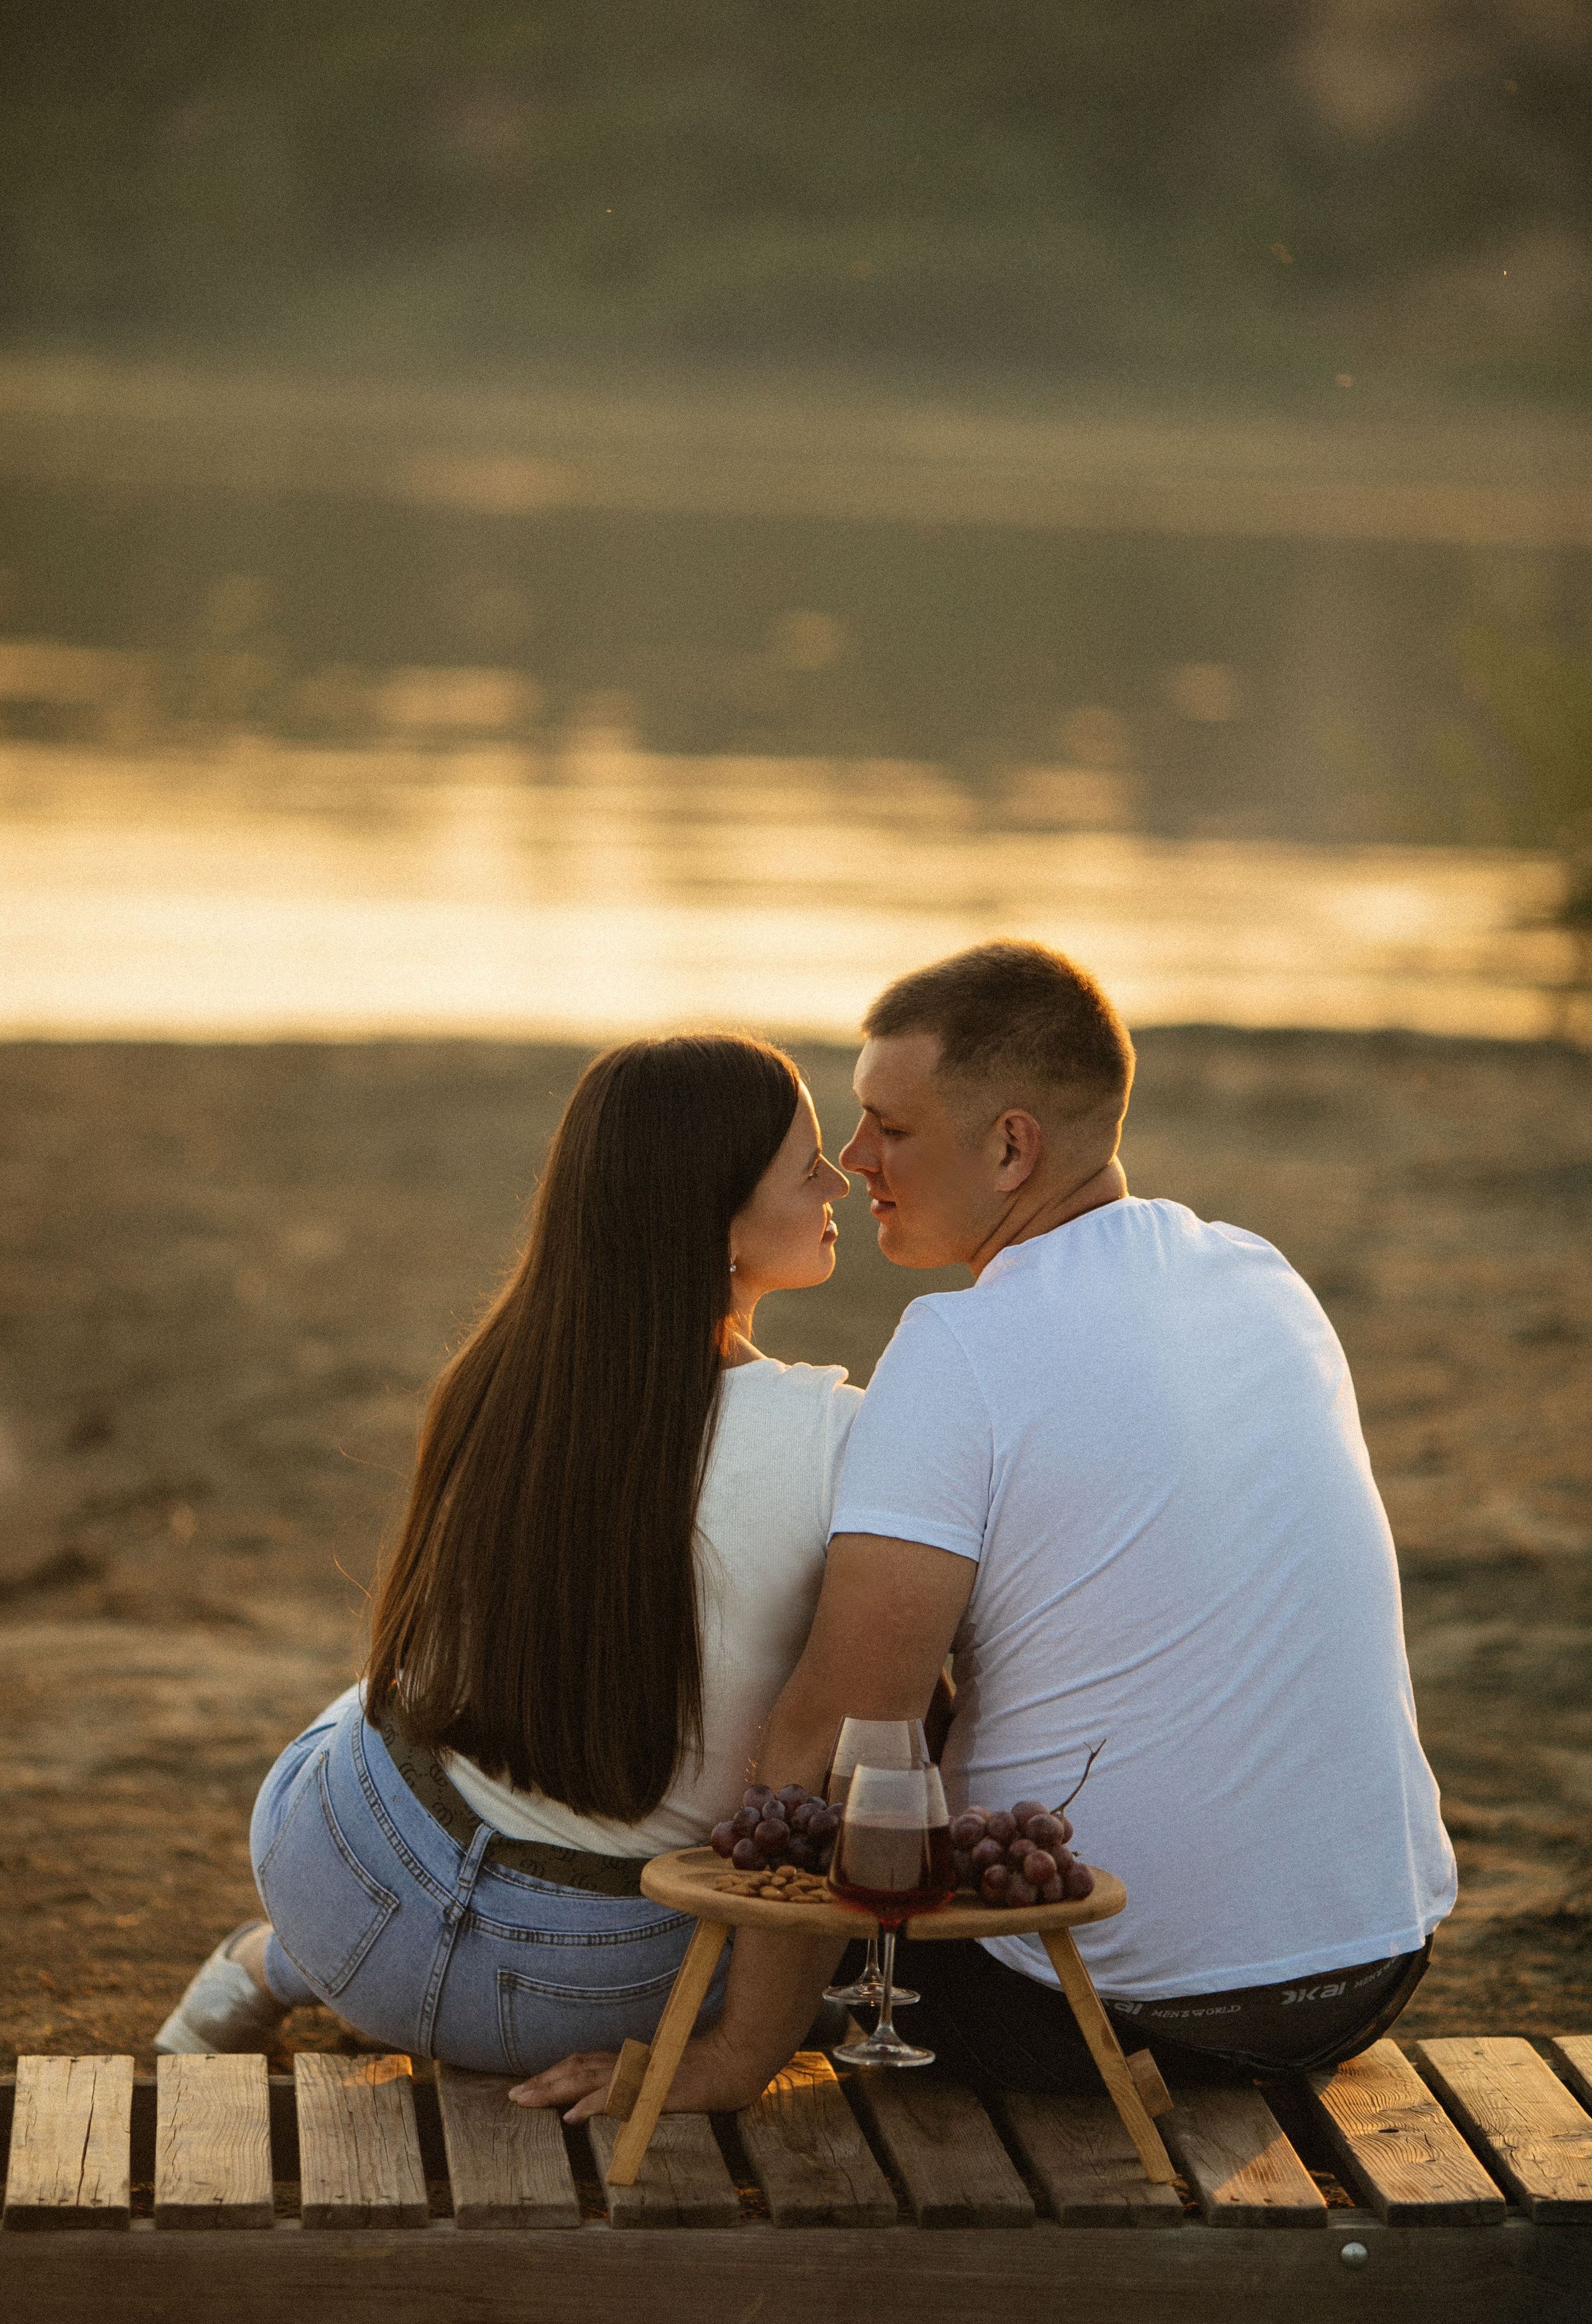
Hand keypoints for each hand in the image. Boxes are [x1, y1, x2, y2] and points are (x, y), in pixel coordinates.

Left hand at [509, 2028, 768, 2121]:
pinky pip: (615, 2095)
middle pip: (576, 2067)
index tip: (528, 2086)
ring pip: (586, 2077)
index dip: (554, 2073)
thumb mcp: (664, 2081)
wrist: (734, 2062)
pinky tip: (572, 2116)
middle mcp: (630, 2062)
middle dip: (543, 2082)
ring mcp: (639, 2072)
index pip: (582, 2062)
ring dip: (554, 2090)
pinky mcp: (651, 2085)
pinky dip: (590, 2104)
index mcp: (630, 2060)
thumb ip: (638, 2085)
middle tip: (514, 2095)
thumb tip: (609, 2100)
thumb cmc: (705, 2073)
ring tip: (526, 2100)